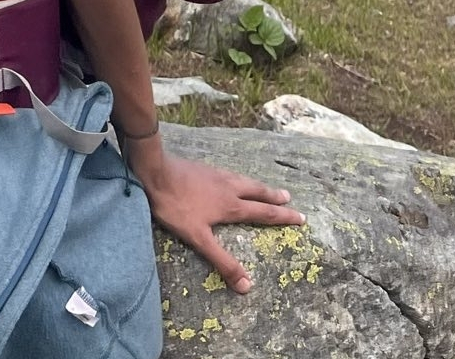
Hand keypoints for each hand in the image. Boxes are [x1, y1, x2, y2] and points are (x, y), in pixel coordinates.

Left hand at [124, 140, 304, 294]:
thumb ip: (223, 262)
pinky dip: (239, 177)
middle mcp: (228, 187)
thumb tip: (248, 287)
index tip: (301, 216)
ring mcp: (215, 174)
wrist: (153, 171)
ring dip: (257, 185)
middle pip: (256, 191)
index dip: (283, 216)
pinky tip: (230, 177)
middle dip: (273, 196)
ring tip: (264, 187)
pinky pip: (228, 173)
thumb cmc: (176, 206)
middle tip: (289, 197)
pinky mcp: (202, 168)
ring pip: (243, 179)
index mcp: (231, 205)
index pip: (263, 212)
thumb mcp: (199, 239)